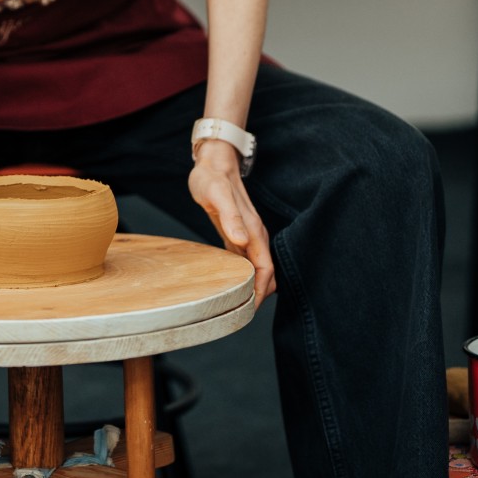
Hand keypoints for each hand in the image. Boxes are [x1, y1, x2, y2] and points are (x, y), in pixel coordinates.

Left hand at [188, 141, 275, 307]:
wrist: (213, 163)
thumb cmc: (212, 178)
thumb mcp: (217, 195)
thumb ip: (230, 217)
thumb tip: (242, 241)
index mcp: (253, 230)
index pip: (265, 269)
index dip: (261, 291)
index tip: (250, 309)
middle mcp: (254, 235)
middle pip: (265, 273)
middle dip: (259, 295)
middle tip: (242, 315)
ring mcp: (247, 235)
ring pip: (257, 269)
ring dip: (253, 287)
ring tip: (239, 306)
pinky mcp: (237, 234)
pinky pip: (246, 261)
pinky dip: (245, 276)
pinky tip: (234, 285)